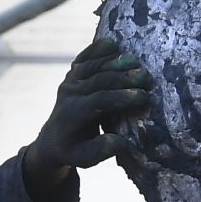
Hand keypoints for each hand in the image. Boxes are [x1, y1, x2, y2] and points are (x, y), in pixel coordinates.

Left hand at [26, 39, 153, 192]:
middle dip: (124, 77)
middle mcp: (70, 94)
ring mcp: (70, 81)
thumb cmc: (75, 150)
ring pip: (93, 66)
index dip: (121, 97)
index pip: (99, 101)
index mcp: (74, 115)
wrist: (53, 138)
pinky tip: (113, 42)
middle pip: (98, 80)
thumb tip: (119, 141)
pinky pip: (84, 58)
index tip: (144, 96)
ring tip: (137, 60)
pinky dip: (97, 49)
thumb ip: (101, 150)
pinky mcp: (72, 74)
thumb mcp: (85, 159)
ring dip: (115, 61)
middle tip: (147, 76)